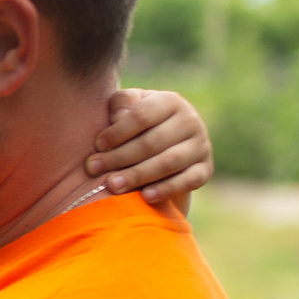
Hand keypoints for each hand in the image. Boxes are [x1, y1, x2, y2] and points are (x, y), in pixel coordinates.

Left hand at [88, 88, 211, 207]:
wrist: (166, 141)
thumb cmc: (137, 121)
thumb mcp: (127, 105)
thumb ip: (121, 104)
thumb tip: (119, 117)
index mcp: (170, 101)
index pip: (142, 115)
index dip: (117, 131)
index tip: (97, 145)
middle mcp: (190, 121)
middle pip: (152, 142)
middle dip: (120, 157)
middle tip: (94, 169)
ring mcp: (201, 146)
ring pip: (168, 162)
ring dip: (138, 175)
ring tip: (112, 185)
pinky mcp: (205, 169)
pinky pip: (188, 181)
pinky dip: (167, 189)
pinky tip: (145, 197)